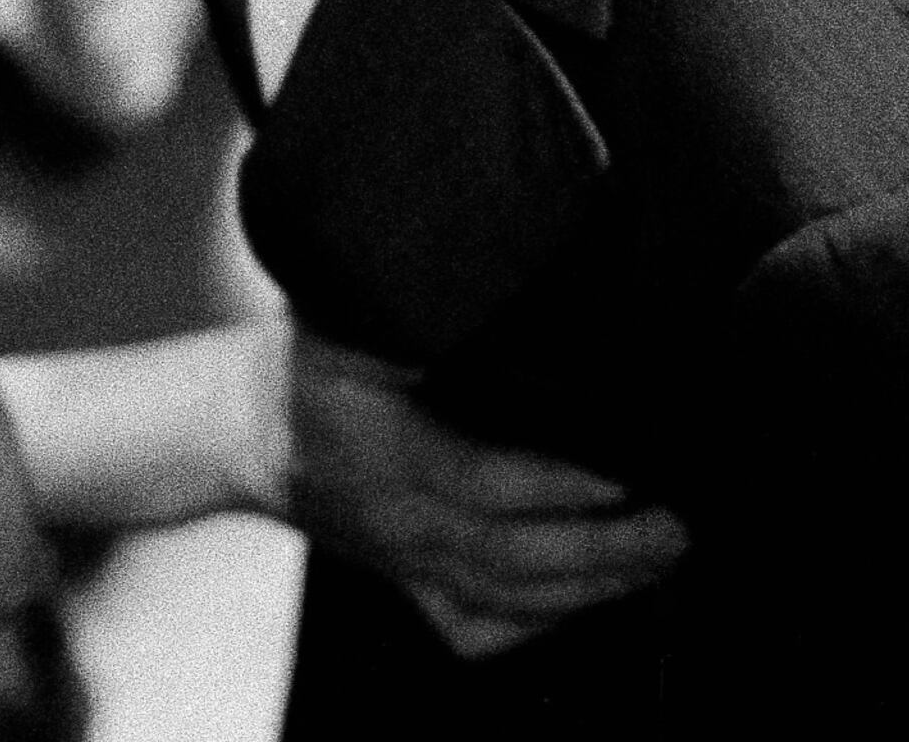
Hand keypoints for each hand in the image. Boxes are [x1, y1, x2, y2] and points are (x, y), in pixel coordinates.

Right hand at [272, 327, 688, 652]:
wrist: (233, 426)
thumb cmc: (301, 362)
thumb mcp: (350, 317)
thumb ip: (420, 312)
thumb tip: (493, 282)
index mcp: (387, 451)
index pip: (486, 483)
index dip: (559, 487)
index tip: (624, 479)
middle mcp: (399, 519)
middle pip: (515, 556)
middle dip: (607, 551)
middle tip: (675, 528)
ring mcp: (402, 559)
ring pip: (507, 599)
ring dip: (592, 590)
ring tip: (657, 563)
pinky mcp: (401, 580)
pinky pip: (473, 625)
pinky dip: (534, 625)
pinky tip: (581, 605)